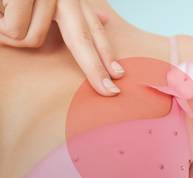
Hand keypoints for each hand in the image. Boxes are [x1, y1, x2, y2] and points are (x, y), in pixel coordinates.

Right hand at [0, 0, 123, 95]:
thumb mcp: (46, 3)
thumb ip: (75, 14)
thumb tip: (106, 21)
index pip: (93, 29)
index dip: (106, 54)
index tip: (118, 76)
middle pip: (81, 38)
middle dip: (94, 69)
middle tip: (110, 91)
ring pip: (33, 39)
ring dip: (11, 35)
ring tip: (2, 18)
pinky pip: (15, 31)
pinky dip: (0, 29)